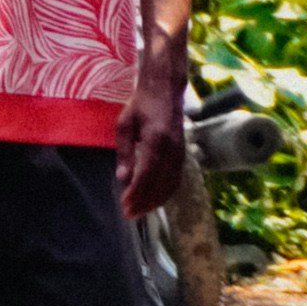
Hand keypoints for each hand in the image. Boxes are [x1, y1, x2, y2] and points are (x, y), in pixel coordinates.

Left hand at [114, 33, 193, 223]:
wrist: (165, 89)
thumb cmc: (141, 105)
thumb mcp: (124, 124)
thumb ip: (124, 152)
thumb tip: (123, 178)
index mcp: (156, 141)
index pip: (146, 175)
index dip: (136, 194)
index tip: (124, 207)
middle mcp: (172, 150)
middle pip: (160, 185)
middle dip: (144, 203)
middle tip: (129, 215)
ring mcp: (180, 152)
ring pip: (171, 185)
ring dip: (156, 201)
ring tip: (140, 212)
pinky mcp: (183, 154)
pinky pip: (176, 179)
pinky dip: (166, 193)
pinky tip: (155, 200)